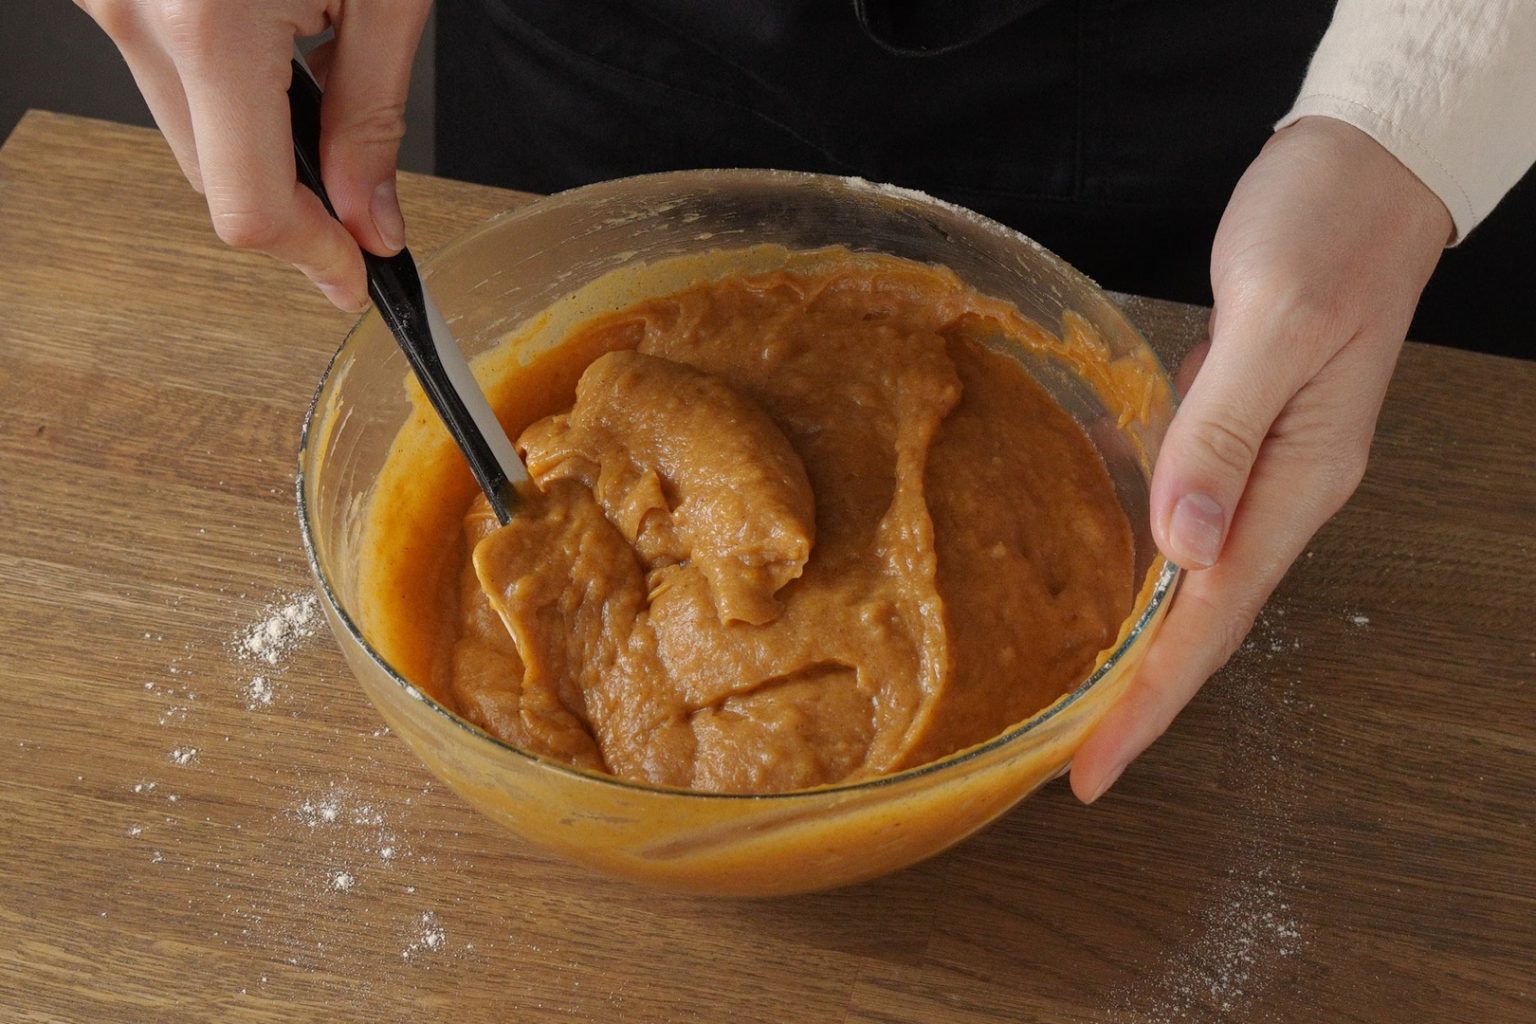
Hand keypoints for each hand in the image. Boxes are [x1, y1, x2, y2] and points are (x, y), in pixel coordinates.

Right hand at [76, 0, 431, 309]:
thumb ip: (373, 115)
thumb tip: (370, 219)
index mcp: (209, 23)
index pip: (252, 205)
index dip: (314, 256)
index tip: (355, 276)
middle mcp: (135, 13)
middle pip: (214, 181)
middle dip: (295, 211)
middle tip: (361, 217)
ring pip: (186, 132)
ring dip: (255, 146)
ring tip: (320, 85)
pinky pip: (165, 73)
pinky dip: (221, 88)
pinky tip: (270, 43)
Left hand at [1070, 116, 1452, 802]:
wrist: (1367, 167)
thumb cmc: (1326, 226)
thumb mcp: (1274, 320)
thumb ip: (1225, 433)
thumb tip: (1183, 546)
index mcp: (1299, 478)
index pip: (1212, 617)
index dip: (1152, 700)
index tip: (1093, 768)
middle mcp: (1284, 486)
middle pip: (1203, 616)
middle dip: (1140, 695)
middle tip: (1071, 762)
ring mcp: (1266, 459)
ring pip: (1192, 574)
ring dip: (1140, 641)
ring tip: (1082, 699)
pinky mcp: (1240, 424)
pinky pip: (1187, 513)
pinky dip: (1144, 561)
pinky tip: (1103, 578)